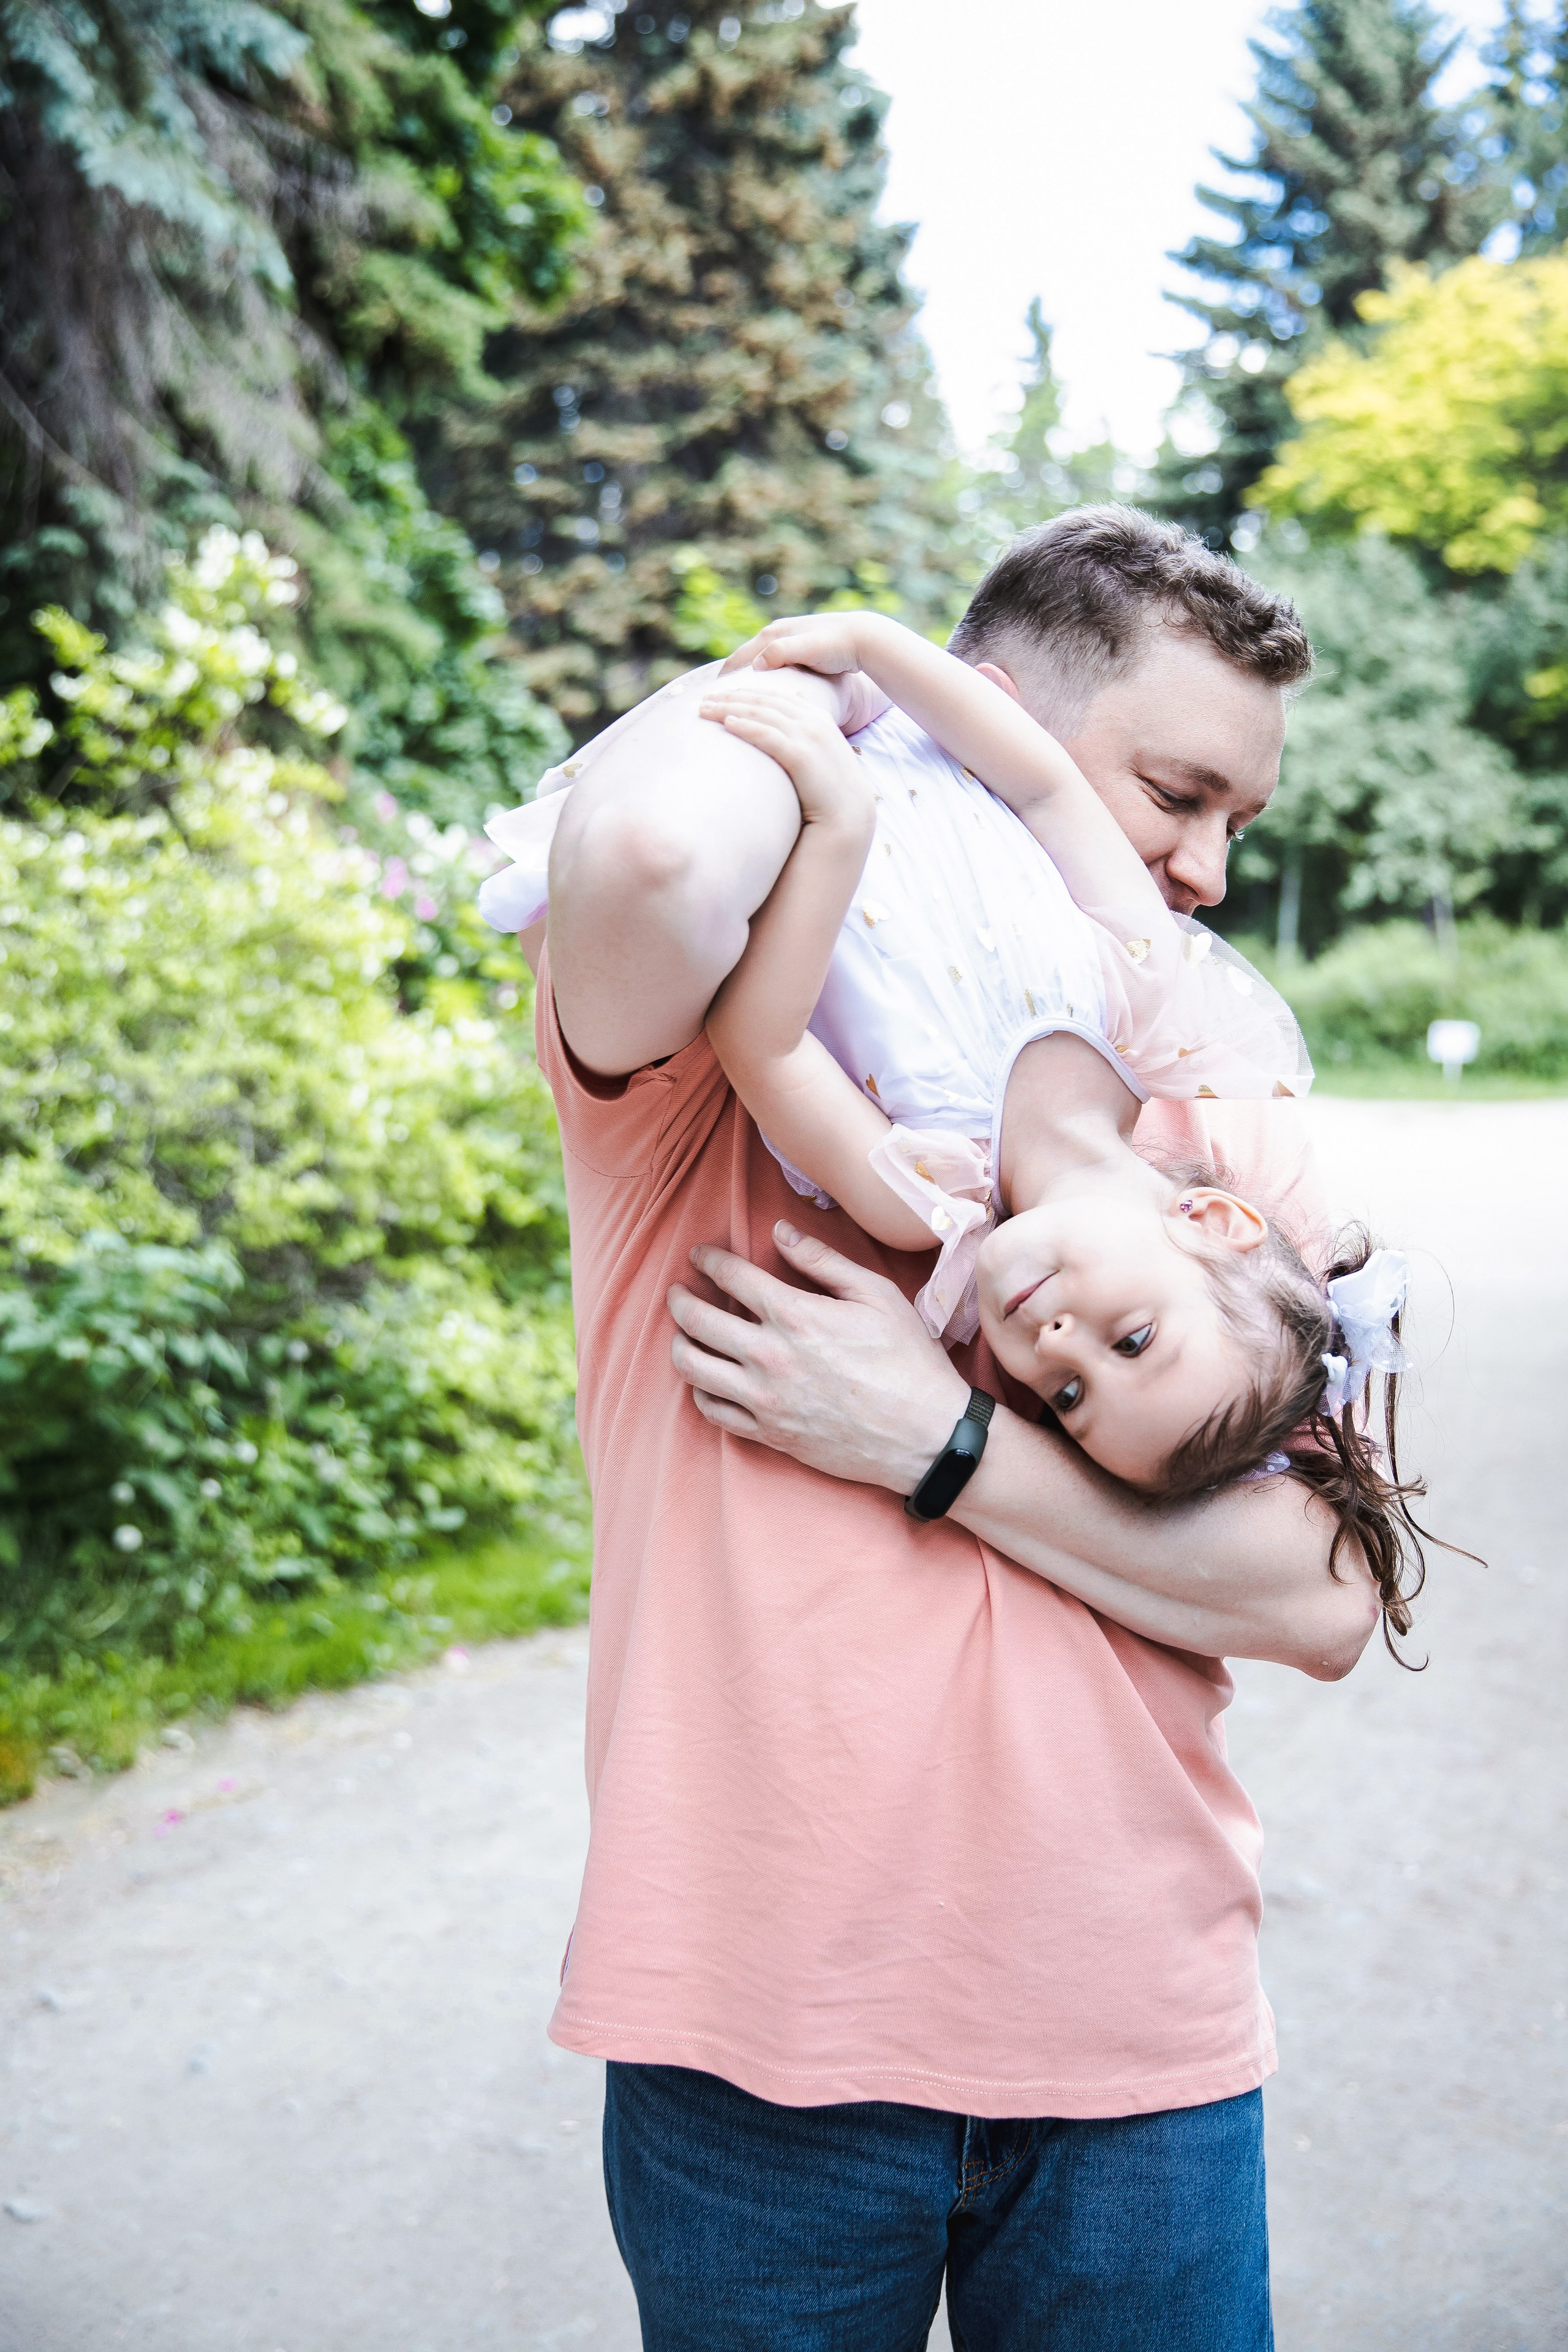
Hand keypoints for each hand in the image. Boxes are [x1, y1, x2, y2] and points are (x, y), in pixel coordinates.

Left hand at [667, 1222, 971, 1492]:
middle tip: (677, 1291)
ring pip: (693, 1368)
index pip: (731, 1277)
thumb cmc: (909, 1360)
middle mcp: (770, 1357)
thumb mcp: (876, 1294)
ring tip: (683, 1334)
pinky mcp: (770, 1434)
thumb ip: (823, 1260)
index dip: (708, 1260)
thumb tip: (781, 1230)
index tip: (699, 1256)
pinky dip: (700, 1391)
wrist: (926, 1435)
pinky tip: (707, 1380)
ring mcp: (765, 1399)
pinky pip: (713, 1411)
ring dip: (679, 1344)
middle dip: (679, 1299)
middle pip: (697, 1321)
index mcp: (795, 1315)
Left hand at [697, 676, 874, 834]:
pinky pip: (768, 736)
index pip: (777, 695)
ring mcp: (809, 736)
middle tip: (705, 697)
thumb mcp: (821, 753)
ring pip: (762, 714)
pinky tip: (728, 723)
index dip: (748, 691)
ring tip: (705, 708)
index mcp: (818, 717)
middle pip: (765, 700)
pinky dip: (747, 727)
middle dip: (732, 696)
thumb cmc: (830, 789)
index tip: (723, 692)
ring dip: (731, 707)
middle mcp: (814, 721)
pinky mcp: (801, 756)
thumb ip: (806, 732)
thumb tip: (790, 717)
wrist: (848, 815)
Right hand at [722, 615, 893, 736]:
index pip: (737, 660)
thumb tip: (756, 665)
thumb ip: (781, 653)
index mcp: (773, 635)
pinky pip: (771, 666)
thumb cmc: (836, 645)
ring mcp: (786, 641)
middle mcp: (776, 635)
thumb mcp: (807, 649)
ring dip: (746, 681)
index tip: (712, 702)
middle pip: (743, 661)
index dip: (723, 682)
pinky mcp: (798, 650)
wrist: (863, 637)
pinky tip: (764, 694)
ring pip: (756, 664)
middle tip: (716, 705)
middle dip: (730, 682)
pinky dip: (762, 679)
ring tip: (736, 702)